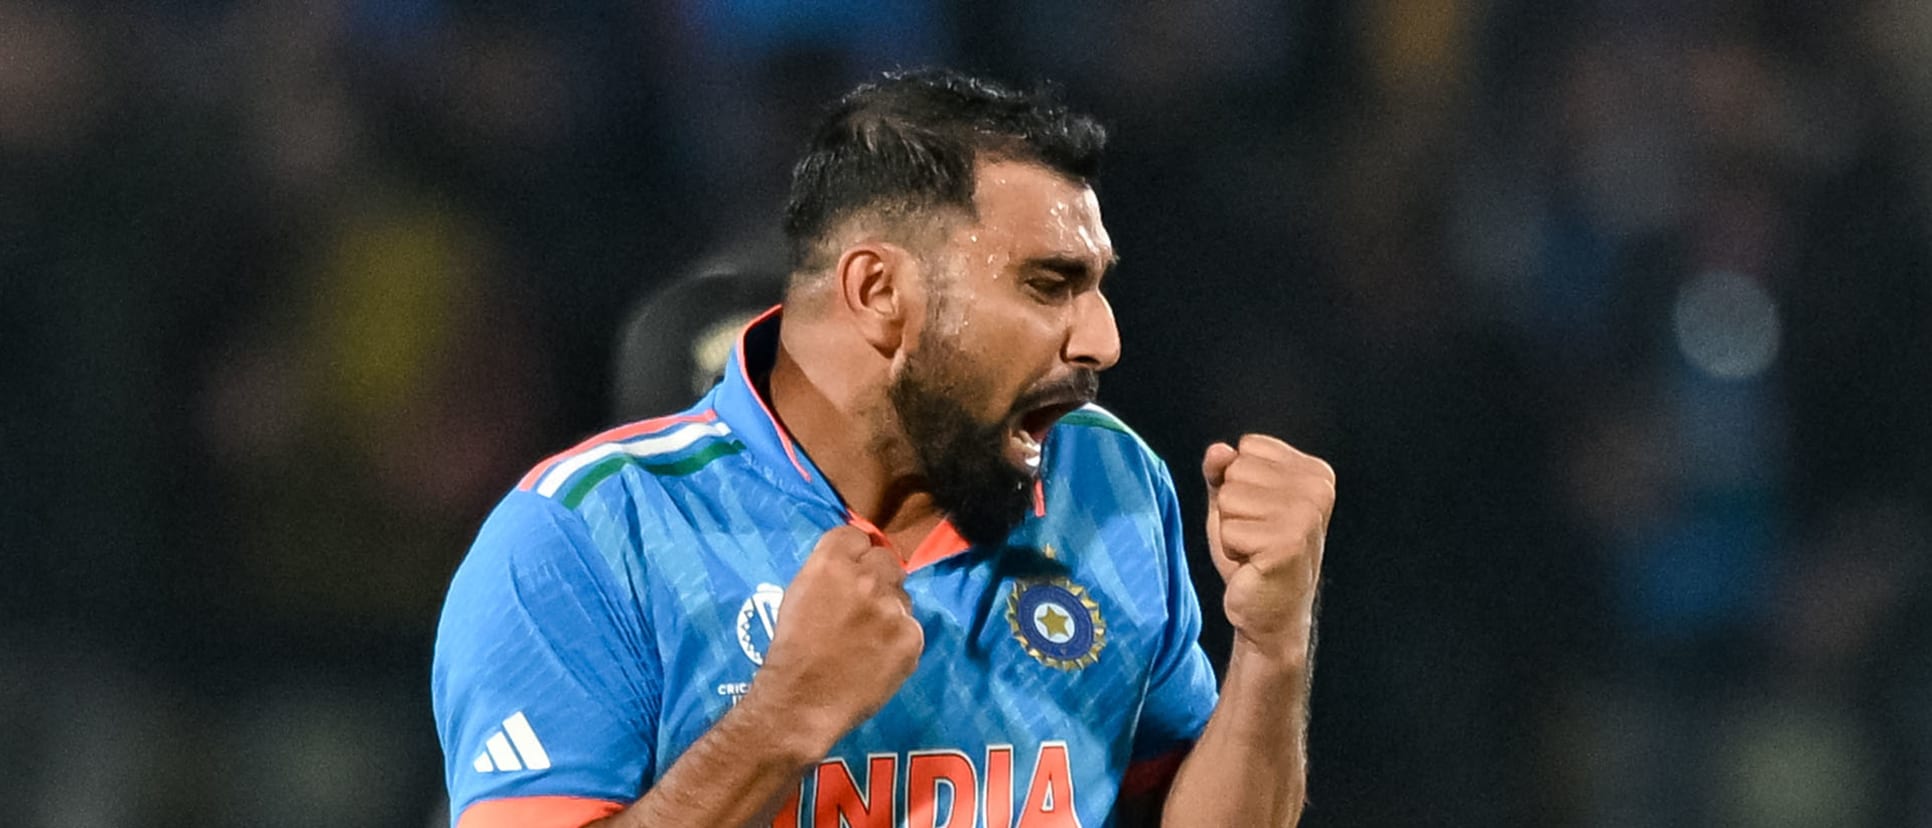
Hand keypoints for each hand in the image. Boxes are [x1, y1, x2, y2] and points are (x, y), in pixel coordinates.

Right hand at [748, 526, 924, 753]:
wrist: (801, 702)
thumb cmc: (790, 651)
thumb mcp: (797, 595)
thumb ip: (827, 572)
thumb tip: (852, 563)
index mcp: (831, 563)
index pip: (856, 535)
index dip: (853, 554)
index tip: (850, 570)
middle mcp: (866, 578)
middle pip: (886, 559)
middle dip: (876, 577)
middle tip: (864, 604)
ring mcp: (892, 609)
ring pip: (901, 597)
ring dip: (889, 610)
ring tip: (868, 639)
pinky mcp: (911, 638)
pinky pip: (911, 629)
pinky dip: (898, 641)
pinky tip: (878, 658)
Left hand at [1202, 435, 1333, 663]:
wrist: (1270, 610)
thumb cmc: (1255, 552)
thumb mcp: (1235, 502)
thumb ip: (1223, 471)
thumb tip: (1218, 450)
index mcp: (1314, 472)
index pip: (1247, 447)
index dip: (1240, 482)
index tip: (1261, 513)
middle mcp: (1317, 488)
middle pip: (1236, 470)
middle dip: (1234, 506)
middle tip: (1256, 535)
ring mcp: (1306, 515)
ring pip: (1229, 498)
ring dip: (1231, 528)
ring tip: (1255, 548)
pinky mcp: (1287, 542)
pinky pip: (1228, 529)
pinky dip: (1231, 549)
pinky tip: (1254, 562)